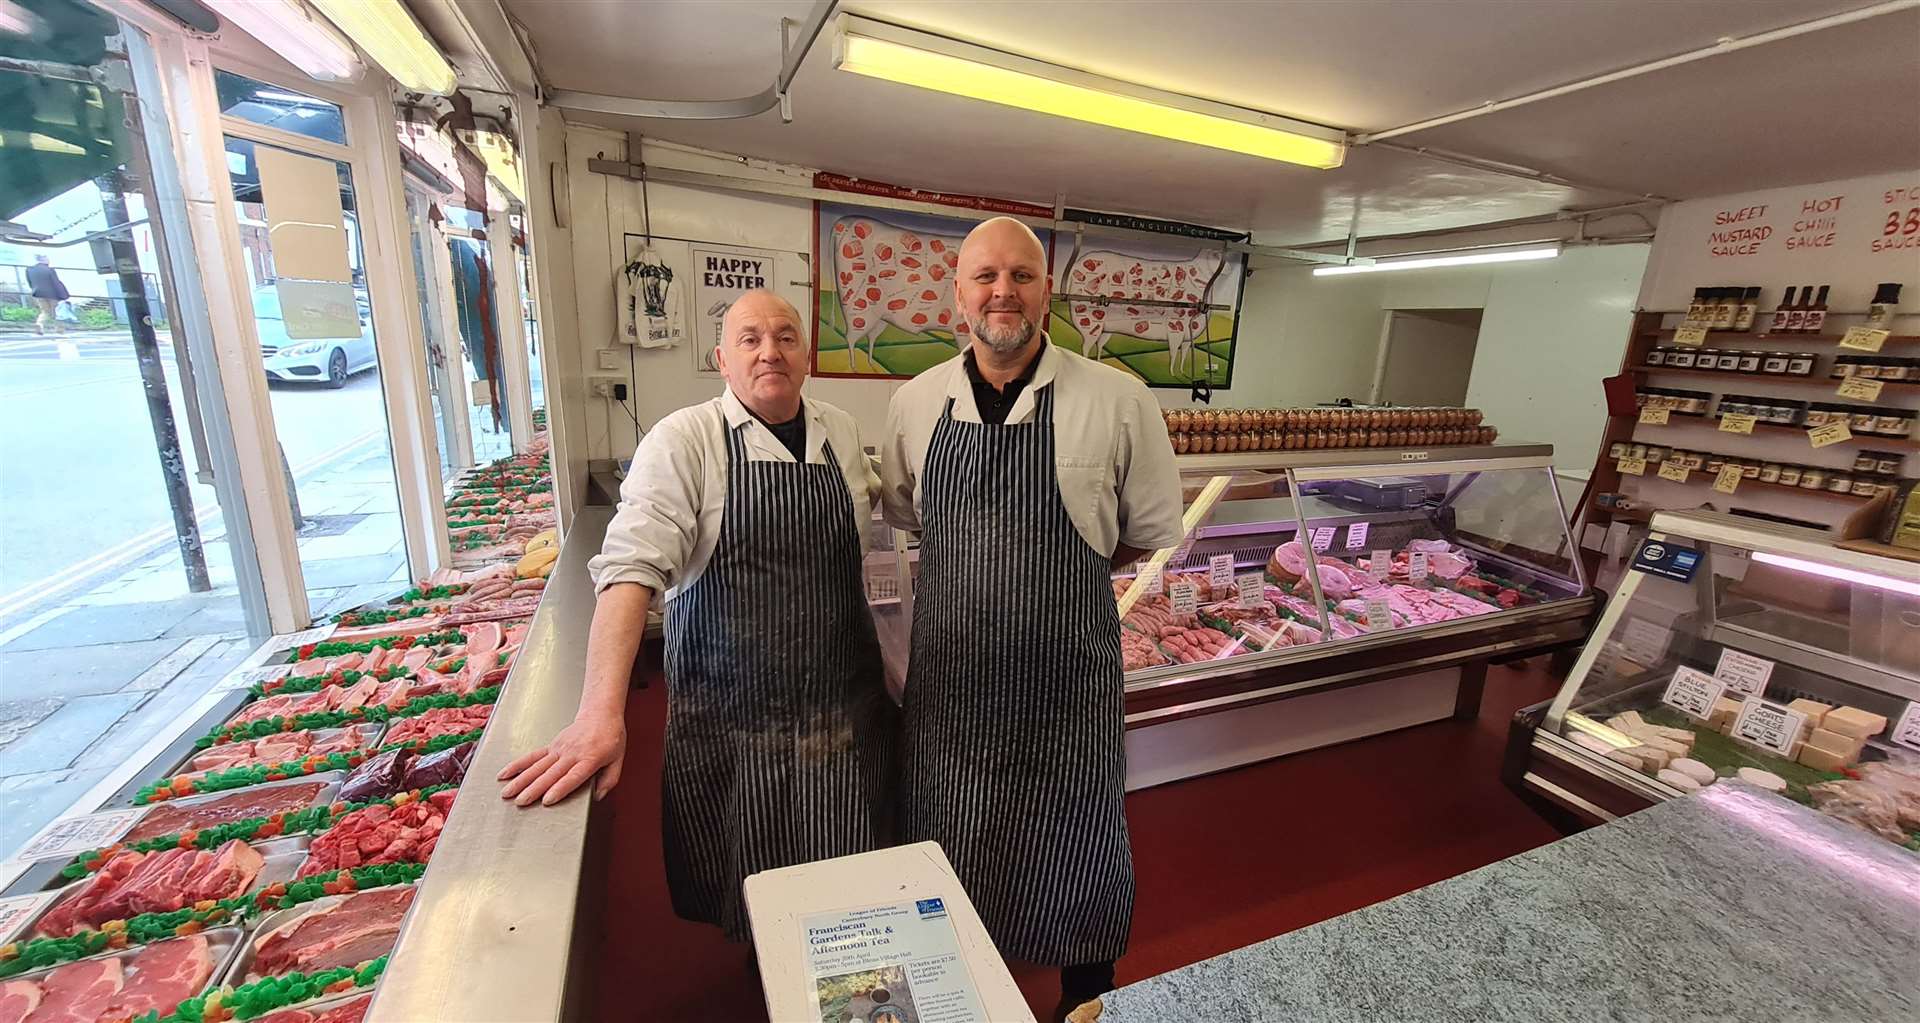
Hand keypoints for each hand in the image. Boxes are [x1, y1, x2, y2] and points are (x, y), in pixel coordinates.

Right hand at [498, 714, 625, 805]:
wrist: (601, 713)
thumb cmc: (611, 737)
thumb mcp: (618, 759)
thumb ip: (609, 779)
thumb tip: (598, 796)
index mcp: (590, 758)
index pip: (573, 776)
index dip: (560, 788)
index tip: (547, 800)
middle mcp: (572, 754)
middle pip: (550, 774)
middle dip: (534, 789)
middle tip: (521, 802)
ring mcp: (559, 749)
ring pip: (537, 766)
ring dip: (521, 780)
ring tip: (507, 792)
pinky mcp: (552, 746)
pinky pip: (533, 756)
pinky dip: (518, 765)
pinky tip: (505, 773)